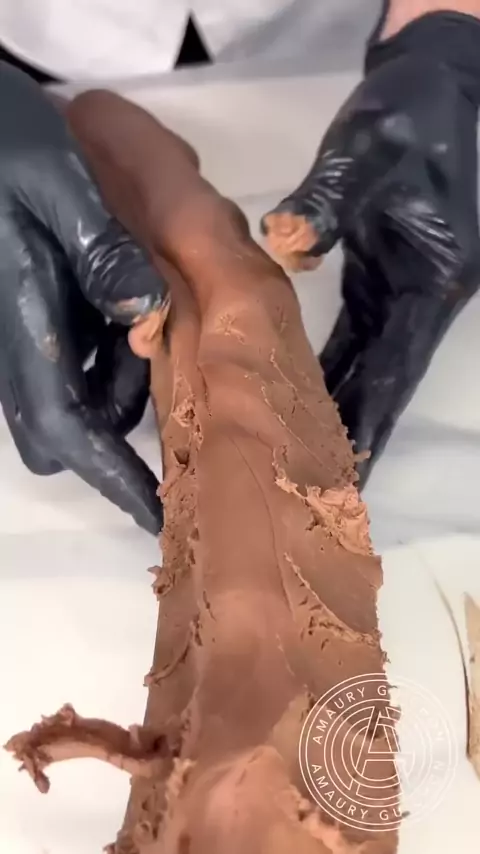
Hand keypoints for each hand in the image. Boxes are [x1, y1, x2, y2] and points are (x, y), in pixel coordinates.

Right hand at [0, 62, 169, 533]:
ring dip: (105, 386)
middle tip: (166, 395)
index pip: (65, 426)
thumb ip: (101, 250)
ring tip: (153, 336)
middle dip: (107, 431)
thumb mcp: (55, 178)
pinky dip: (90, 352)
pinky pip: (53, 355)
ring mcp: (6, 327)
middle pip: (55, 427)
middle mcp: (8, 340)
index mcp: (23, 320)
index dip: (109, 476)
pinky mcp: (12, 307)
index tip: (155, 513)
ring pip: (57, 393)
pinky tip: (117, 306)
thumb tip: (148, 318)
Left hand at [261, 17, 479, 485]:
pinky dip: (334, 367)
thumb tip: (284, 245)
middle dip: (353, 432)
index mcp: (424, 282)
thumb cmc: (410, 116)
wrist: (440, 85)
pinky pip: (358, 336)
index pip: (393, 367)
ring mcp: (404, 292)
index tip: (349, 474)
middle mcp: (418, 300)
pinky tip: (303, 393)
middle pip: (381, 379)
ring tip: (305, 459)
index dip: (370, 421)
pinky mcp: (386, 279)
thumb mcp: (369, 153)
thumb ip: (327, 203)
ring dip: (341, 407)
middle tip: (317, 490)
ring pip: (369, 363)